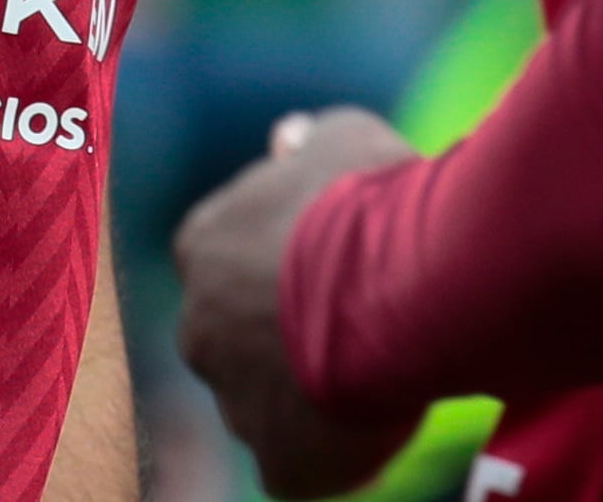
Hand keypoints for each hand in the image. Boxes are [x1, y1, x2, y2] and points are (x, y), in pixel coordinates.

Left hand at [173, 106, 426, 499]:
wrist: (403, 286)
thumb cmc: (372, 201)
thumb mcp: (343, 137)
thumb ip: (307, 144)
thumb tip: (288, 139)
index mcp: (204, 247)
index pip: (226, 260)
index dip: (282, 261)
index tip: (331, 260)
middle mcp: (200, 330)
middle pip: (237, 338)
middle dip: (283, 334)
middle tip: (355, 319)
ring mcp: (234, 404)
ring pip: (269, 406)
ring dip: (309, 393)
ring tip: (377, 367)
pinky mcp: (278, 465)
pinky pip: (301, 463)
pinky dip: (335, 450)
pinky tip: (377, 414)